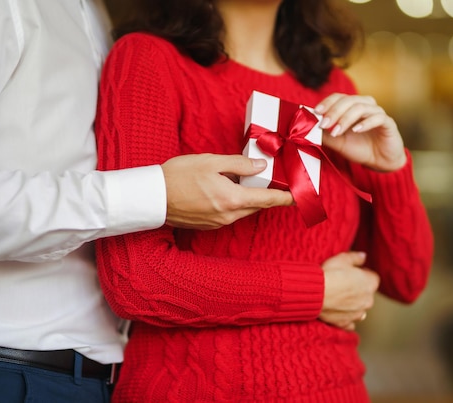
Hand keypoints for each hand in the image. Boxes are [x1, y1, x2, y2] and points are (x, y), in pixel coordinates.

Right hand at [161, 154, 293, 229]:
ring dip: (249, 198)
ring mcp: (218, 223)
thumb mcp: (210, 162)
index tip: (300, 196)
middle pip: (257, 206)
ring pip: (243, 210)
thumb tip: (260, 167)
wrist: (152, 197)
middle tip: (275, 181)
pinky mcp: (208, 225)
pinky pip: (230, 214)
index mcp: (231, 199)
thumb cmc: (178, 176)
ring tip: (248, 182)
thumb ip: (239, 164)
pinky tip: (227, 189)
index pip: (268, 200)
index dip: (286, 198)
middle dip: (267, 195)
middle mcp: (228, 215)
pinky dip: (235, 203)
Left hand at [315, 93, 406, 171]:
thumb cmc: (359, 148)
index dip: (327, 103)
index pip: (338, 97)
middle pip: (348, 100)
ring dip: (346, 119)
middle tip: (324, 124)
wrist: (379, 162)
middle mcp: (365, 106)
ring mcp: (377, 113)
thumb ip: (324, 134)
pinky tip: (356, 130)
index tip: (316, 112)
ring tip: (336, 131)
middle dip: (334, 112)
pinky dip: (365, 123)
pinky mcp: (388, 123)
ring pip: (361, 107)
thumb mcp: (337, 142)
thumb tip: (309, 126)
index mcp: (352, 107)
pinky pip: (378, 118)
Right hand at [320, 251, 379, 330]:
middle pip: (367, 294)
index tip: (352, 272)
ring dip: (353, 305)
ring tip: (338, 298)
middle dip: (358, 290)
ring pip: (360, 309)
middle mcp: (367, 300)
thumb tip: (364, 256)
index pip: (373, 277)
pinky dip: (346, 319)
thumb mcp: (343, 258)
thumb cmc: (330, 273)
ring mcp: (357, 313)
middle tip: (342, 283)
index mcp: (370, 283)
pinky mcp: (345, 322)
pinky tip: (337, 313)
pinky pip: (349, 323)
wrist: (316, 292)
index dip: (362, 273)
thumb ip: (356, 257)